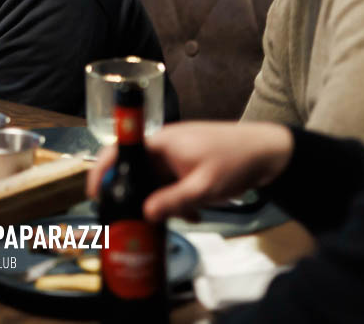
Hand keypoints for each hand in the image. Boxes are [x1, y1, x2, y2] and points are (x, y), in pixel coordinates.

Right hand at [86, 121, 293, 221]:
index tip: (94, 195)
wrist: (270, 153)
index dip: (102, 170)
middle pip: (135, 171)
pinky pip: (171, 184)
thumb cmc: (234, 162)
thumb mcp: (203, 187)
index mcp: (160, 142)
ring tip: (175, 221)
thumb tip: (144, 215)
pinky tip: (192, 215)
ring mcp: (176, 155)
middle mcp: (163, 146)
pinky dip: (176, 200)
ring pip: (154, 181)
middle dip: (135, 196)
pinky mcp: (188, 164)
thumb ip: (173, 201)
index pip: (119, 149)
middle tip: (132, 221)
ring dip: (160, 202)